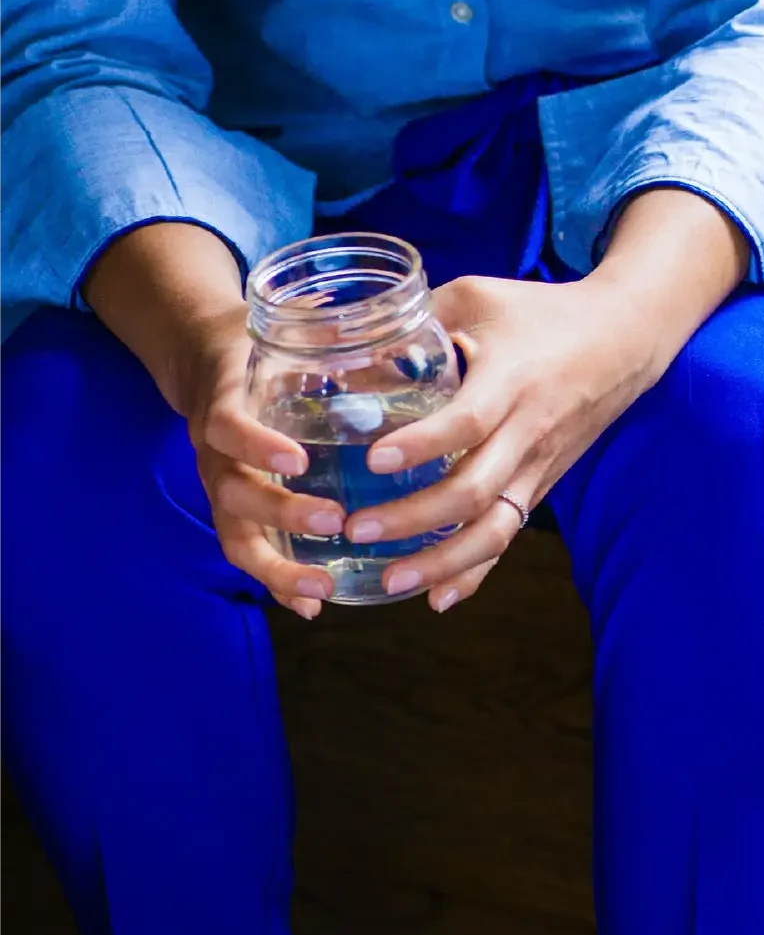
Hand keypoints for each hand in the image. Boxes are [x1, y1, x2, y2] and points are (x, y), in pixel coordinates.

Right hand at [180, 306, 357, 620]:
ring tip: (324, 589)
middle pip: (235, 495)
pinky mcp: (236, 512)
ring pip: (238, 537)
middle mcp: (216, 456)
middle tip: (336, 520)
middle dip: (283, 514)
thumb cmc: (258, 348)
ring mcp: (223, 488)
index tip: (298, 459)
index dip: (257, 445)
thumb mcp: (278, 335)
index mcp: (224, 406)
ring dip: (279, 569)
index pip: (229, 428)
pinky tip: (315, 605)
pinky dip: (278, 583)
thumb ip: (323, 333)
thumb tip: (388, 328)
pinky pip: (250, 553)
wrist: (204, 361)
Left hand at [337, 267, 660, 608]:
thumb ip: (418, 319)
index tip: (374, 460)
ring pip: (493, 527)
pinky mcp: (541, 484)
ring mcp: (538, 464)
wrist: (626, 338)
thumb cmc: (544, 312)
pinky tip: (438, 598)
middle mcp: (528, 430)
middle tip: (357, 529)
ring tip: (390, 579)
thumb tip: (345, 342)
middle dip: (414, 518)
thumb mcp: (480, 298)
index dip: (421, 444)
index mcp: (511, 379)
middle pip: (474, 490)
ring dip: (442, 561)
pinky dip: (475, 572)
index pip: (467, 421)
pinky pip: (507, 534)